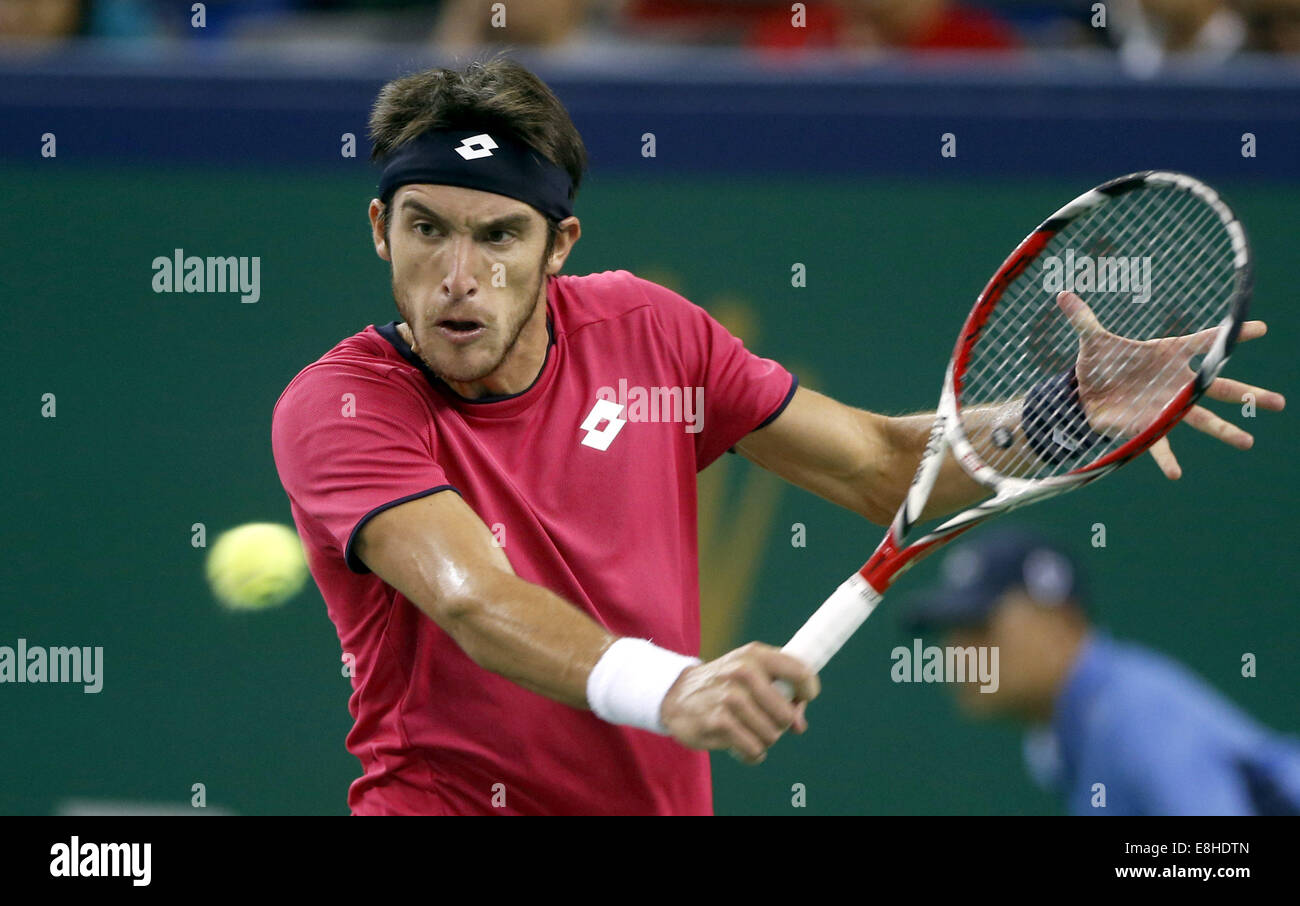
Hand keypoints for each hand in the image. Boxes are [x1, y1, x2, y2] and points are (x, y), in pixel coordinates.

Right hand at [660, 642, 819, 764]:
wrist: (675, 694)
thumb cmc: (723, 685)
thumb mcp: (751, 673)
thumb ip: (782, 692)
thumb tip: (800, 725)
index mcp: (756, 655)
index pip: (801, 672)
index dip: (808, 691)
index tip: (800, 700)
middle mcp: (744, 672)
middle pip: (787, 715)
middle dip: (779, 724)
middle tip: (762, 718)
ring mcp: (731, 697)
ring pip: (772, 736)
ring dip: (762, 739)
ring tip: (745, 728)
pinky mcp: (718, 721)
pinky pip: (754, 750)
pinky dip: (750, 752)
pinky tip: (737, 742)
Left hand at [1058, 291, 1284, 478]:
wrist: (1085, 394)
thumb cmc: (1100, 363)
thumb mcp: (1092, 339)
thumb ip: (1082, 318)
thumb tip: (1062, 293)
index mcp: (1168, 354)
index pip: (1205, 342)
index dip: (1231, 335)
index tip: (1261, 328)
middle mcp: (1174, 382)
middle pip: (1218, 386)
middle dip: (1247, 394)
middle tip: (1279, 403)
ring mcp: (1165, 407)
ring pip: (1200, 419)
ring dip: (1223, 430)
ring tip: (1247, 442)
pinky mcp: (1146, 427)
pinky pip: (1159, 445)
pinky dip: (1166, 458)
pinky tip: (1175, 473)